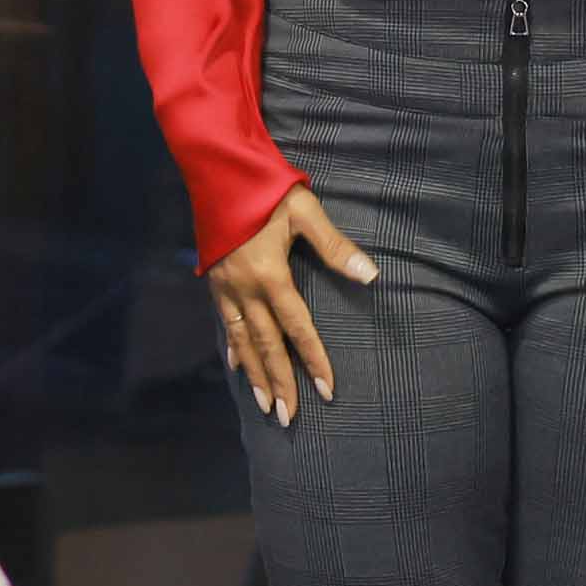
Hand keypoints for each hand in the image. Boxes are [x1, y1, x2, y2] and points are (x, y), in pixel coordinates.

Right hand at [207, 186, 373, 424]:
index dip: (314, 361)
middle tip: (288, 417)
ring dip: (253, 375)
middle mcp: (245, 288)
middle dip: (279, 382)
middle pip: (266, 345)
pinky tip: (236, 366)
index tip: (328, 390)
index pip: (297, 328)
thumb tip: (371, 275)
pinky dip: (232, 347)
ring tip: (263, 404)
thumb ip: (335, 246)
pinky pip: (225, 322)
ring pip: (242, 341)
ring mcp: (226, 286)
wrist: (217, 168)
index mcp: (271, 275)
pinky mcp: (214, 280)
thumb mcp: (305, 211)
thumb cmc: (266, 188)